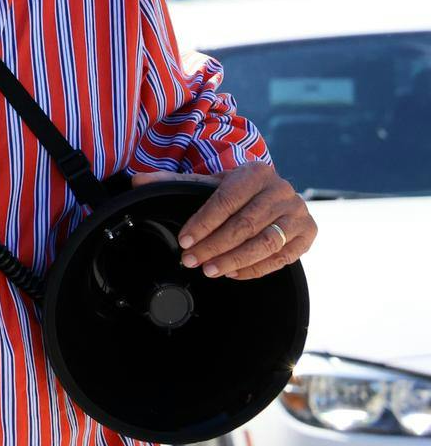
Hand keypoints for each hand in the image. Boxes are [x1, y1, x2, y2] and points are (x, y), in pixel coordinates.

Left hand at [134, 162, 315, 279]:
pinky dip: (256, 269)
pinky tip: (233, 273)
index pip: (225, 200)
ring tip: (210, 270)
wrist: (271, 192)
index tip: (184, 241)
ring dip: (234, 260)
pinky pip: (283, 258)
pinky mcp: (309, 233)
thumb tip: (137, 181)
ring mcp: (298, 212)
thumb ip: (173, 181)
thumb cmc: (235, 189)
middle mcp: (282, 190)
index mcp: (255, 172)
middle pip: (244, 224)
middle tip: (191, 261)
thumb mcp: (208, 182)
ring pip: (265, 243)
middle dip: (214, 246)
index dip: (203, 223)